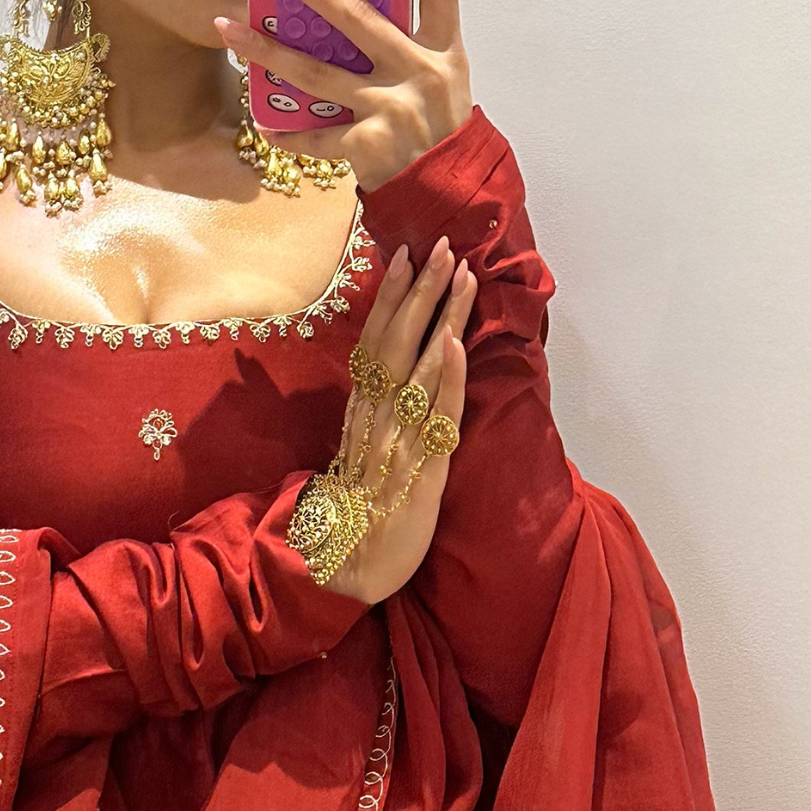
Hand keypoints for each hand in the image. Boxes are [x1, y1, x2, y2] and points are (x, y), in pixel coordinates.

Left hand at [214, 0, 471, 193]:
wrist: (453, 198)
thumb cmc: (440, 133)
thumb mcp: (441, 79)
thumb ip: (406, 44)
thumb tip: (351, 8)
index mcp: (443, 49)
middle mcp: (418, 71)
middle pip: (354, 15)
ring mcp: (391, 108)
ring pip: (316, 72)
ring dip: (266, 51)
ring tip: (227, 29)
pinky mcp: (368, 144)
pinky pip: (316, 134)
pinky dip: (290, 133)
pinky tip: (266, 125)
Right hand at [318, 237, 477, 606]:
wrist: (349, 564)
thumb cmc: (358, 509)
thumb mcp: (358, 449)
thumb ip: (371, 411)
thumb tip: (382, 376)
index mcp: (362, 409)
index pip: (376, 339)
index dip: (391, 296)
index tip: (404, 254)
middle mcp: (377, 415)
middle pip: (398, 340)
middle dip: (422, 291)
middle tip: (442, 246)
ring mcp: (399, 438)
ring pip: (421, 365)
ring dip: (442, 317)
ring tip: (461, 275)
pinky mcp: (423, 468)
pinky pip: (436, 414)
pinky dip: (445, 377)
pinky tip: (454, 344)